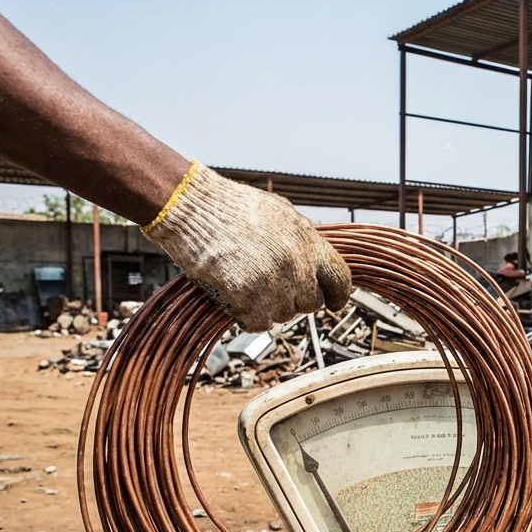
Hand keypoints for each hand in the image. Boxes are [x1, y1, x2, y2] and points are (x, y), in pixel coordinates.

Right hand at [143, 162, 352, 331]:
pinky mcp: (247, 300)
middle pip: (311, 303)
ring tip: (248, 281)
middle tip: (274, 286)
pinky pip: (257, 324)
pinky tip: (236, 296)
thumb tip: (314, 258)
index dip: (338, 295)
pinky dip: (246, 316)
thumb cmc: (230, 206)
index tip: (334, 303)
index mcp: (309, 243)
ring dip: (268, 306)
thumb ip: (302, 239)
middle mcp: (296, 266)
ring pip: (284, 315)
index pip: (340, 279)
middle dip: (296, 298)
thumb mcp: (280, 213)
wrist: (191, 207)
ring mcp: (273, 285)